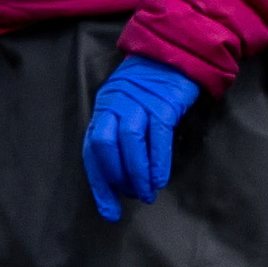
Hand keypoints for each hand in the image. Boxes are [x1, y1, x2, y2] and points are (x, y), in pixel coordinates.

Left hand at [80, 55, 198, 225]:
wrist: (175, 56)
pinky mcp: (162, 103)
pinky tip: (159, 179)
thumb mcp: (126, 107)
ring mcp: (138, 102)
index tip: (108, 211)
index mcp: (103, 109)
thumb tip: (123, 175)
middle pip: (104, 145)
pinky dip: (157, 161)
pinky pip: (157, 136)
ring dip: (137, 174)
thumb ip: (119, 133)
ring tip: (146, 194)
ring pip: (129, 142)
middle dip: (115, 177)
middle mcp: (114, 105)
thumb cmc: (150, 89)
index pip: (92, 150)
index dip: (99, 183)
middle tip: (131, 197)